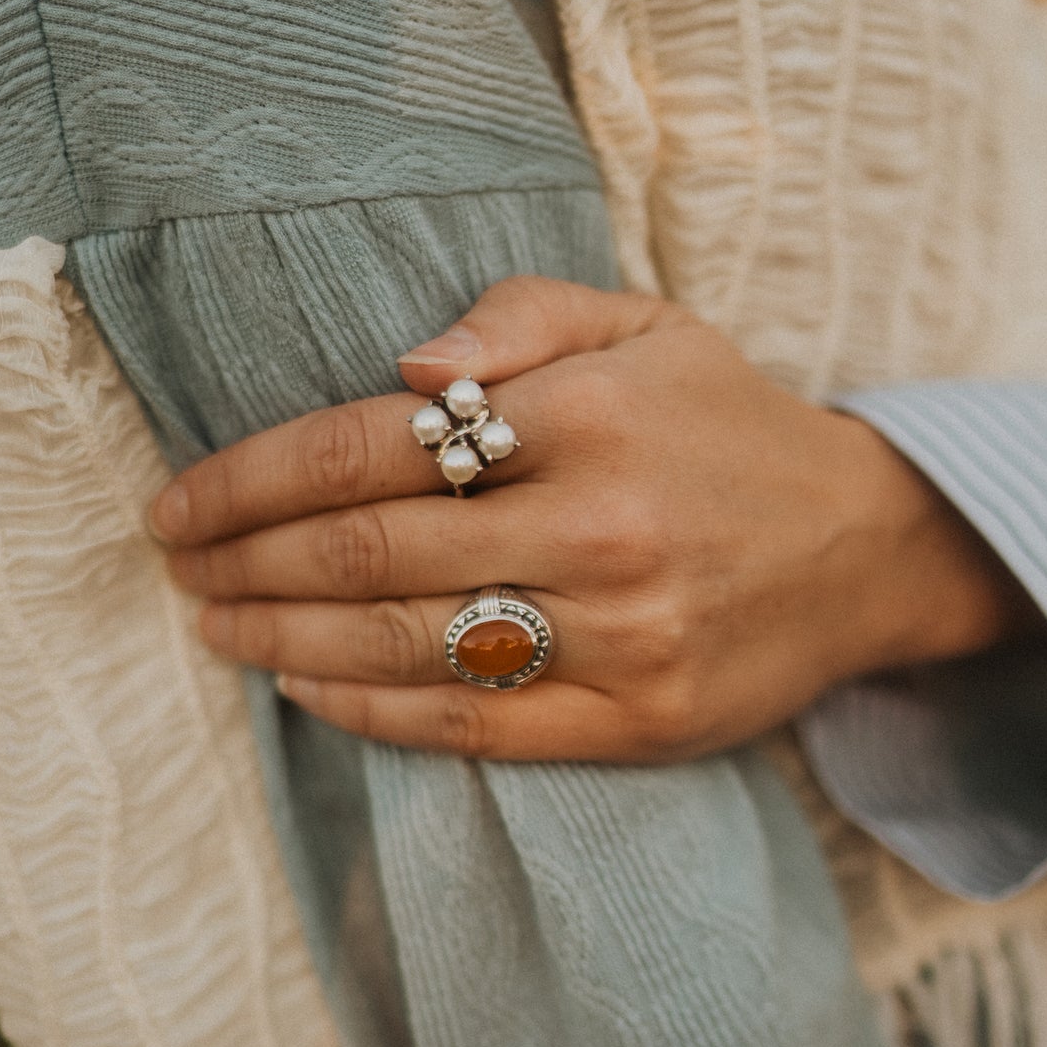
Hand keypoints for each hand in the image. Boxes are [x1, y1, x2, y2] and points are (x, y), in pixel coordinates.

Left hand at [151, 278, 1034, 761]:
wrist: (871, 546)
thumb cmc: (728, 425)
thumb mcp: (646, 325)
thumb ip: (522, 318)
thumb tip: (400, 369)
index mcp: (587, 416)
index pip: (369, 448)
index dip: (251, 479)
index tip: (179, 501)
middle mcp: (598, 528)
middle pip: (368, 555)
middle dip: (244, 563)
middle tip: (175, 567)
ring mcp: (620, 635)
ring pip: (405, 646)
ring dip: (282, 641)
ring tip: (213, 627)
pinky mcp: (636, 722)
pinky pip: (472, 728)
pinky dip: (369, 711)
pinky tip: (302, 689)